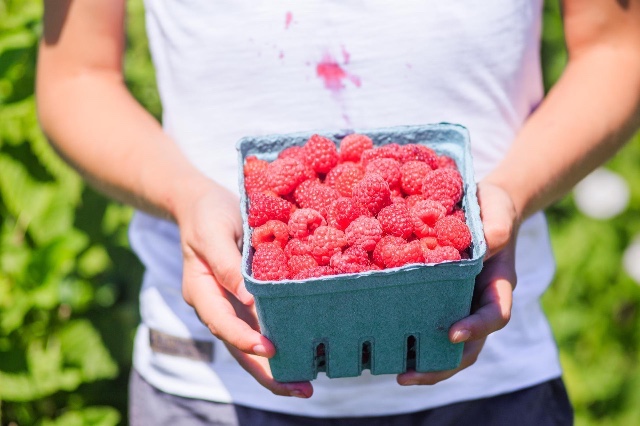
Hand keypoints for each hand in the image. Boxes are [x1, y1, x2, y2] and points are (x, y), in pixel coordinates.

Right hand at [176, 183, 312, 397]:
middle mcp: (216, 305)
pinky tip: (304, 354)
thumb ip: (228, 265)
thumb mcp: (214, 233)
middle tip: (299, 389)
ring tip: (305, 386)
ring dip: (276, 366)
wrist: (203, 204)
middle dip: (266, 372)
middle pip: (238, 346)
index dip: (244, 339)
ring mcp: (231, 306)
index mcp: (201, 291)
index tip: (270, 349)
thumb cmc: (208, 214)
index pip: (222, 322)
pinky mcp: (247, 300)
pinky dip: (280, 342)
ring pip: (251, 344)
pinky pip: (262, 326)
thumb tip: (253, 299)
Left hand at [397, 181, 518, 385]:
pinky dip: (411, 337)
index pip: (494, 315)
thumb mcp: (497, 211)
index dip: (476, 328)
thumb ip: (497, 228)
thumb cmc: (492, 207)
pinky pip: (427, 323)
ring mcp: (459, 303)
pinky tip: (386, 342)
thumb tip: (488, 245)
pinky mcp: (437, 297)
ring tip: (395, 372)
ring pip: (447, 345)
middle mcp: (478, 301)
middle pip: (468, 346)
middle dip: (442, 365)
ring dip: (424, 363)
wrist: (483, 206)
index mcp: (497, 284)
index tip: (453, 333)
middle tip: (409, 376)